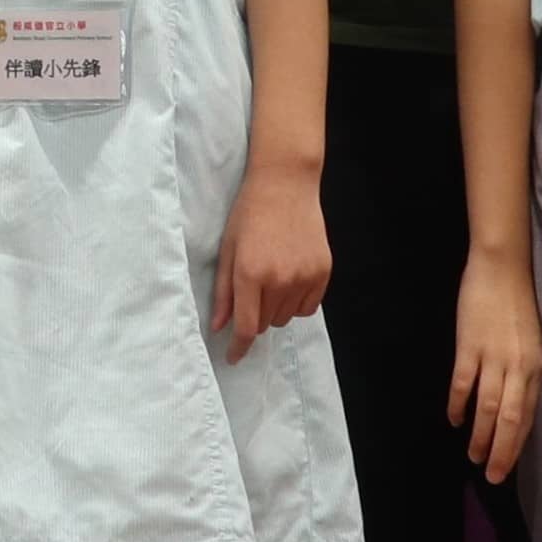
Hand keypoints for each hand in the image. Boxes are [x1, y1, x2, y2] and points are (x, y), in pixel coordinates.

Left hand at [207, 164, 330, 361]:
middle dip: (254, 315)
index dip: (238, 347)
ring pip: (285, 318)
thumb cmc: (249, 214)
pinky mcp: (323, 273)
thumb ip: (224, 291)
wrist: (286, 184)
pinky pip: (307, 308)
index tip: (233, 358)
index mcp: (251, 273)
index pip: (246, 327)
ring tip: (271, 278)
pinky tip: (290, 278)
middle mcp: (280, 279)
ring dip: (275, 308)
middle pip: (265, 323)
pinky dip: (296, 302)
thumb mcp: (228, 249)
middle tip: (251, 289)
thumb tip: (219, 327)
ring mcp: (305, 277)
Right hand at [446, 243, 541, 476]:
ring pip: (487, 409)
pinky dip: (458, 405)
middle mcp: (519, 367)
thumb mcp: (536, 340)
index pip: (529, 416)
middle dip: (502, 453)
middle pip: (510, 420)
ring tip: (473, 457)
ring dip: (480, 436)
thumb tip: (519, 403)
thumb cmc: (521, 302)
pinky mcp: (469, 346)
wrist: (502, 267)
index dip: (518, 445)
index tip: (510, 468)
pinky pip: (462, 384)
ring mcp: (493, 357)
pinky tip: (454, 420)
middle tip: (493, 478)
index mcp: (538, 366)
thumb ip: (529, 371)